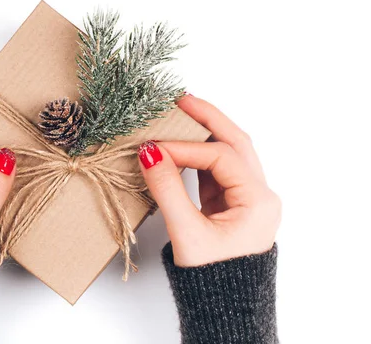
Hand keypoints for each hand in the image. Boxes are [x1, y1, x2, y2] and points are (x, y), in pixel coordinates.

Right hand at [138, 95, 280, 266]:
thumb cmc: (212, 278)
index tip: (152, 147)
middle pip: (236, 143)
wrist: (224, 308)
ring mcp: (247, 199)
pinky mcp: (231, 205)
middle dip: (209, 118)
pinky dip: (199, 155)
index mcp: (257, 201)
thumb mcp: (187, 234)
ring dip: (206, 133)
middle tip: (182, 99)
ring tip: (182, 115)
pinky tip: (181, 146)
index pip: (220, 157)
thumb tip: (149, 152)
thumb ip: (167, 190)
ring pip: (228, 154)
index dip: (185, 148)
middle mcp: (258, 195)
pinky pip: (217, 171)